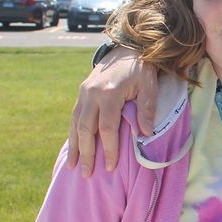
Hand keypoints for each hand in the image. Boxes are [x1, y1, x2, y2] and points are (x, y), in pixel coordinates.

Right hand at [67, 47, 158, 175]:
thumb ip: (147, 109)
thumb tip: (146, 135)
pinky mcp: (82, 92)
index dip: (108, 149)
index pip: (106, 128)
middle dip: (86, 154)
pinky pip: (74, 116)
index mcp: (109, 93)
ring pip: (75, 124)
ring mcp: (84, 92)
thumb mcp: (149, 86)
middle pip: (85, 129)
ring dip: (74, 146)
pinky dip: (72, 133)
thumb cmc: (141, 68)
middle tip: (86, 174)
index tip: (111, 167)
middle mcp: (92, 94)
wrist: (126, 47)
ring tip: (73, 166)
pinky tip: (73, 147)